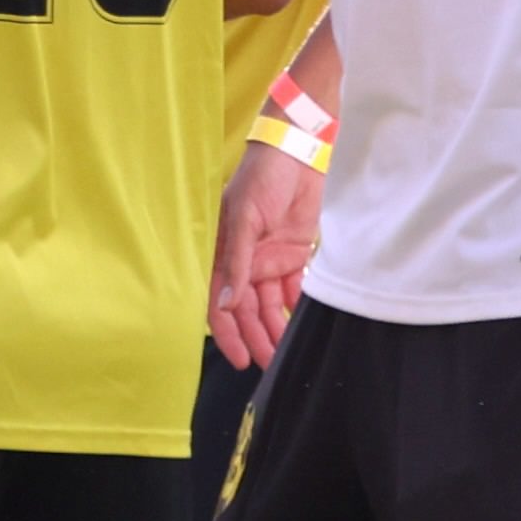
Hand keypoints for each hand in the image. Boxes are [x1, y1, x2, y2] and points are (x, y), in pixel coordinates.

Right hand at [208, 140, 321, 367]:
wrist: (298, 155)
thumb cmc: (260, 180)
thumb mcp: (244, 220)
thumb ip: (236, 262)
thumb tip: (225, 303)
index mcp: (221, 254)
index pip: (219, 302)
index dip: (227, 332)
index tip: (240, 357)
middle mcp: (242, 263)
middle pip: (246, 310)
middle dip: (256, 337)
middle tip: (268, 364)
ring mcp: (267, 260)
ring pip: (269, 305)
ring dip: (275, 328)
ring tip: (284, 354)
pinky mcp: (292, 255)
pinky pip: (292, 289)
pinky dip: (295, 307)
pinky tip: (300, 327)